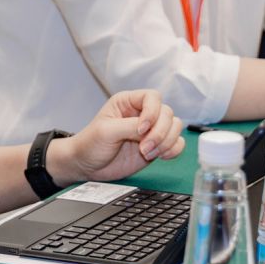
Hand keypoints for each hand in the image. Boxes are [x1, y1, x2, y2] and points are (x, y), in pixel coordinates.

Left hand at [56, 90, 186, 185]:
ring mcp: (151, 130)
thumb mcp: (107, 131)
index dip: (152, 112)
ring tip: (148, 153)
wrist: (87, 166)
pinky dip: (173, 149)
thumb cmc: (91, 144)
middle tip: (144, 148)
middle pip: (167, 113)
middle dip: (159, 132)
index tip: (141, 130)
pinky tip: (161, 156)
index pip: (153, 97)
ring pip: (175, 127)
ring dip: (166, 141)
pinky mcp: (156, 146)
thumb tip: (150, 129)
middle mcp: (142, 113)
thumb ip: (130, 127)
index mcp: (128, 102)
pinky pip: (176, 143)